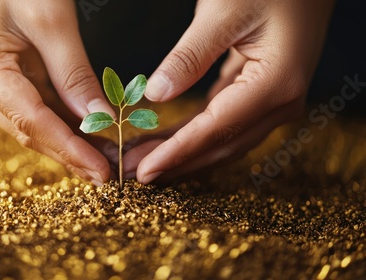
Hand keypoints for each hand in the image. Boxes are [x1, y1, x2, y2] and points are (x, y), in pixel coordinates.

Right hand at [0, 0, 116, 185]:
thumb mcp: (50, 18)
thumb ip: (73, 72)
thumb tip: (99, 117)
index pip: (31, 121)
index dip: (69, 150)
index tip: (101, 172)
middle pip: (28, 129)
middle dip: (70, 153)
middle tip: (108, 173)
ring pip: (28, 123)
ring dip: (66, 141)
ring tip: (103, 157)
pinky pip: (26, 108)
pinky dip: (56, 122)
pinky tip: (82, 135)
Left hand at [124, 0, 335, 183]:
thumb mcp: (225, 11)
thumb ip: (190, 56)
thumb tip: (156, 94)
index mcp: (276, 84)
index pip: (216, 130)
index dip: (177, 153)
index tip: (142, 171)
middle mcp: (281, 102)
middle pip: (221, 145)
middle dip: (176, 163)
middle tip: (132, 173)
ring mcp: (275, 100)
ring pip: (223, 140)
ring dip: (183, 153)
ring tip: (143, 161)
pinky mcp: (262, 93)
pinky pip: (225, 123)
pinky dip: (195, 134)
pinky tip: (169, 140)